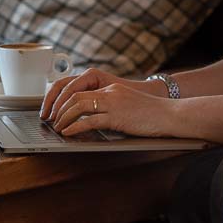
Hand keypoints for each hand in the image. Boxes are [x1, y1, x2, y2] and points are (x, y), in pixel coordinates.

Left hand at [41, 68, 174, 137]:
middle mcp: (109, 93)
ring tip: (57, 127)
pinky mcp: (118, 117)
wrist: (171, 114)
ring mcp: (113, 104)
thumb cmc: (153, 114)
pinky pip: (90, 121)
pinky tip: (68, 133)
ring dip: (63, 117)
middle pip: (74, 95)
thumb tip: (94, 121)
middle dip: (58, 108)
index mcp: (111, 89)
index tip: (55, 110)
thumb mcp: (128, 105)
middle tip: (51, 120)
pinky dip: (75, 127)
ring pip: (79, 106)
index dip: (63, 100)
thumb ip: (112, 108)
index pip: (80, 89)